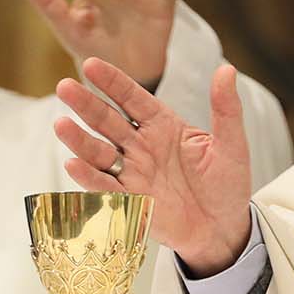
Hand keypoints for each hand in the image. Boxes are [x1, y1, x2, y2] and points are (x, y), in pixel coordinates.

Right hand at [54, 57, 252, 274]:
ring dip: (79, 139)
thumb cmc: (227, 184)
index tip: (91, 65)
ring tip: (61, 124)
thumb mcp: (232, 144)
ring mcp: (133, 172)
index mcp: (164, 125)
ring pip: (99, 151)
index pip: (133, 98)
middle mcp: (142, 145)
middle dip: (86, 104)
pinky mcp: (130, 200)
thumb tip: (227, 70)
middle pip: (108, 120)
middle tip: (64, 86)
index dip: (112, 82)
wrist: (223, 228)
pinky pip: (105, 186)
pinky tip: (72, 164)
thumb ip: (226, 109)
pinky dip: (88, 176)